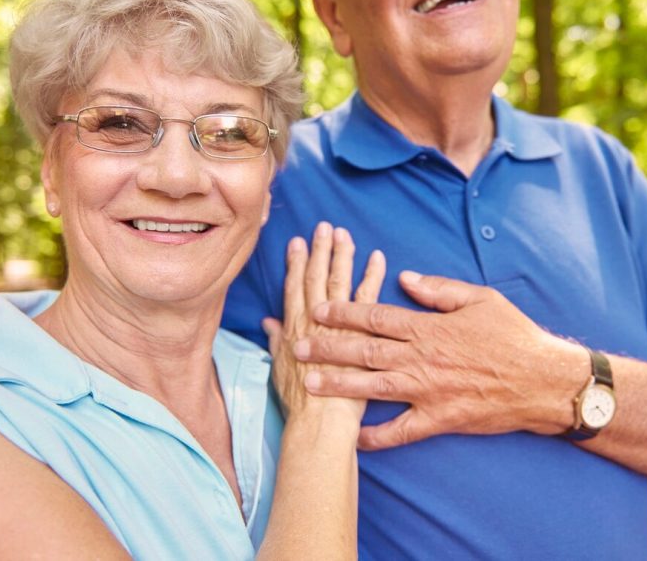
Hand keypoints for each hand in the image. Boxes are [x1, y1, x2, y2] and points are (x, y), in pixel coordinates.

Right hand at [265, 222, 385, 424]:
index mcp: (295, 328)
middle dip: (319, 250)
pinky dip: (373, 276)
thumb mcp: (279, 368)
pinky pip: (369, 297)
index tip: (299, 242)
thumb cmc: (301, 401)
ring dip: (342, 255)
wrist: (321, 420)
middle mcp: (314, 321)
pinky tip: (377, 258)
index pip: (294, 287)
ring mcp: (339, 326)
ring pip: (339, 281)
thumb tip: (268, 323)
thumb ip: (276, 341)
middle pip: (316, 277)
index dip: (296, 262)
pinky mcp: (361, 333)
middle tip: (324, 227)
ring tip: (344, 233)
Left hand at [298, 271, 588, 449]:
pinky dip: (377, 436)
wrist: (545, 381)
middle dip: (327, 347)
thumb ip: (439, 289)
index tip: (317, 308)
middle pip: (365, 351)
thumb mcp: (480, 299)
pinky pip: (401, 431)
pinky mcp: (440, 419)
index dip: (343, 311)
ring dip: (338, 386)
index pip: (376, 316)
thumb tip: (404, 278)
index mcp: (430, 327)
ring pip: (373, 387)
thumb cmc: (514, 336)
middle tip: (297, 345)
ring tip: (308, 384)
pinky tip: (354, 437)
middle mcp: (423, 359)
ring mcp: (429, 391)